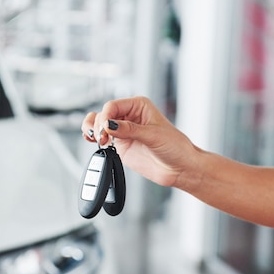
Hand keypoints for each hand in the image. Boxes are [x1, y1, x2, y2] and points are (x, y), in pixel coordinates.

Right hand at [81, 97, 198, 186]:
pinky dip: (94, 138)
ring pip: (99, 124)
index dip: (106, 116)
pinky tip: (94, 141)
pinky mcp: (121, 145)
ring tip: (97, 139)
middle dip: (99, 124)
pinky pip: (102, 137)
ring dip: (93, 129)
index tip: (105, 129)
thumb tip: (109, 124)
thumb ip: (129, 129)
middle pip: (103, 114)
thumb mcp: (153, 135)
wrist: (180, 168)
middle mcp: (129, 116)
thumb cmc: (176, 147)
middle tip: (103, 137)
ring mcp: (124, 131)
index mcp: (139, 106)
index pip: (113, 105)